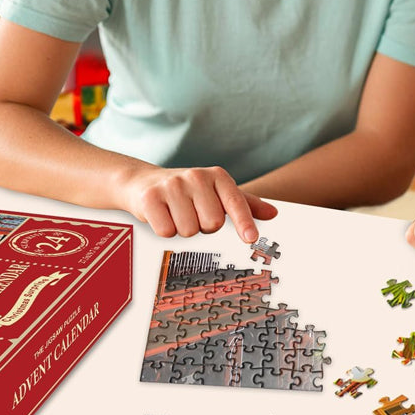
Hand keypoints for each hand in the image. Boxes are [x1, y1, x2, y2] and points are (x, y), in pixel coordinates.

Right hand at [124, 166, 277, 242]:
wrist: (141, 182)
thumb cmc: (187, 191)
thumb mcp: (216, 192)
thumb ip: (244, 203)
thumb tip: (273, 212)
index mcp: (217, 176)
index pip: (235, 202)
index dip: (244, 222)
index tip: (251, 238)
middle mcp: (196, 176)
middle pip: (212, 223)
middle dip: (203, 227)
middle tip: (193, 214)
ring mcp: (173, 185)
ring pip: (189, 230)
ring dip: (183, 229)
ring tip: (176, 214)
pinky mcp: (151, 197)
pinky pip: (167, 231)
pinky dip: (165, 230)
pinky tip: (162, 216)